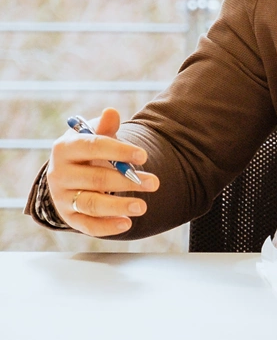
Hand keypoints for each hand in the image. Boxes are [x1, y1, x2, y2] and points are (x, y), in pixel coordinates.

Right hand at [46, 107, 159, 236]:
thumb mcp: (95, 135)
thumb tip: (112, 112)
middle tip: (154, 183)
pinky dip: (107, 227)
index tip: (144, 156)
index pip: (93, 147)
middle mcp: (59, 173)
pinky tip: (127, 224)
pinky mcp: (69, 217)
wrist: (71, 172)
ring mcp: (63, 197)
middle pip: (97, 178)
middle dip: (128, 181)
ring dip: (119, 206)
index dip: (119, 151)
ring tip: (143, 206)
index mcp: (65, 148)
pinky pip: (88, 225)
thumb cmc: (88, 151)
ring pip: (92, 204)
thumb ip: (105, 127)